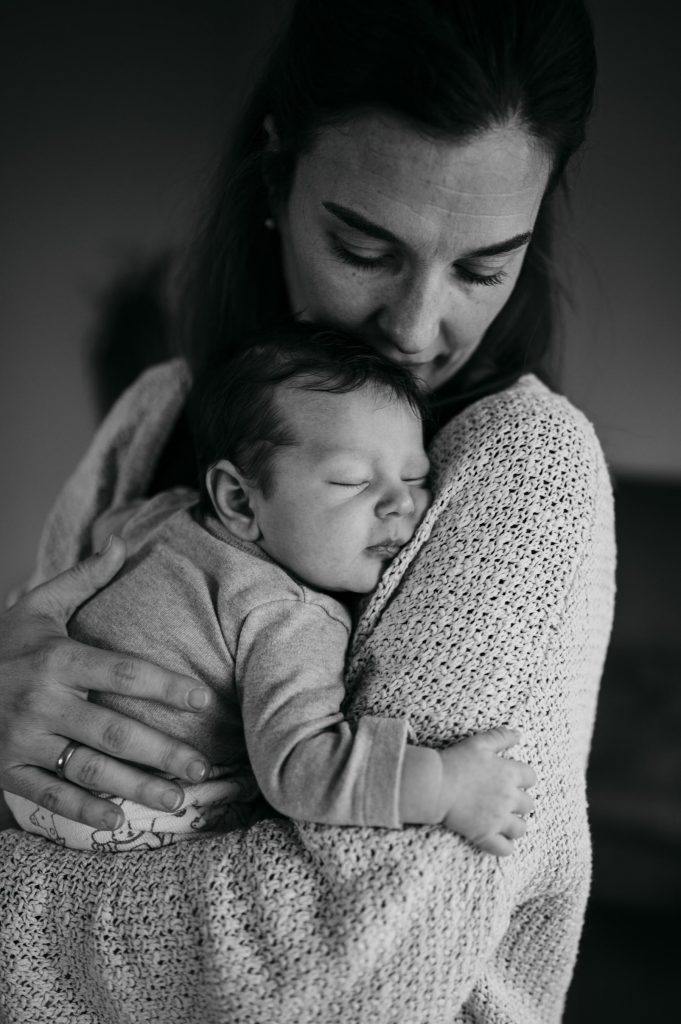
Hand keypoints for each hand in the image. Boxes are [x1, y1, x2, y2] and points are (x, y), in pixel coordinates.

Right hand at [0, 537, 213, 828]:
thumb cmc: (0, 643)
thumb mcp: (37, 606)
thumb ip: (83, 579)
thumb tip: (121, 542)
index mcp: (56, 659)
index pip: (123, 673)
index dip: (165, 687)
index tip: (201, 700)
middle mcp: (42, 702)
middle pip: (115, 731)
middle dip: (163, 751)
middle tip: (202, 767)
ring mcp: (23, 740)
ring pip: (89, 769)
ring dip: (136, 787)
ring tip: (177, 799)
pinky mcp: (7, 769)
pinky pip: (49, 797)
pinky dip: (84, 811)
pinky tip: (119, 821)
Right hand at [438, 726, 535, 856]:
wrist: (435, 785)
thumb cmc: (456, 761)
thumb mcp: (479, 743)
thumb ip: (501, 737)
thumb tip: (520, 735)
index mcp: (509, 773)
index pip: (531, 777)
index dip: (524, 779)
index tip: (514, 780)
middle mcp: (509, 797)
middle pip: (529, 805)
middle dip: (520, 803)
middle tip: (507, 801)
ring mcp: (498, 819)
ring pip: (521, 829)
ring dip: (515, 825)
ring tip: (505, 822)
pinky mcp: (486, 835)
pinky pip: (506, 849)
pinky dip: (505, 847)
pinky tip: (499, 840)